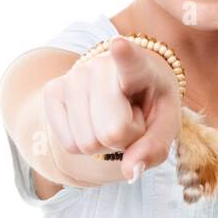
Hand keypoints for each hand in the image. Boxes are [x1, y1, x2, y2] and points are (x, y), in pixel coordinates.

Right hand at [42, 36, 182, 181]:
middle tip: (131, 118)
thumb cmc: (149, 104)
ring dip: (104, 143)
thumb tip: (130, 172)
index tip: (120, 46)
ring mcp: (72, 77)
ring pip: (87, 143)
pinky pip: (69, 144)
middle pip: (111, 133)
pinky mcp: (52, 92)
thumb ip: (154, 148)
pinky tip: (94, 120)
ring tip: (113, 117)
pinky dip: (85, 144)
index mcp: (139, 65)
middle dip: (125, 139)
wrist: (123, 85)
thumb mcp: (165, 124)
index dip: (124, 55)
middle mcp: (100, 66)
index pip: (129, 61)